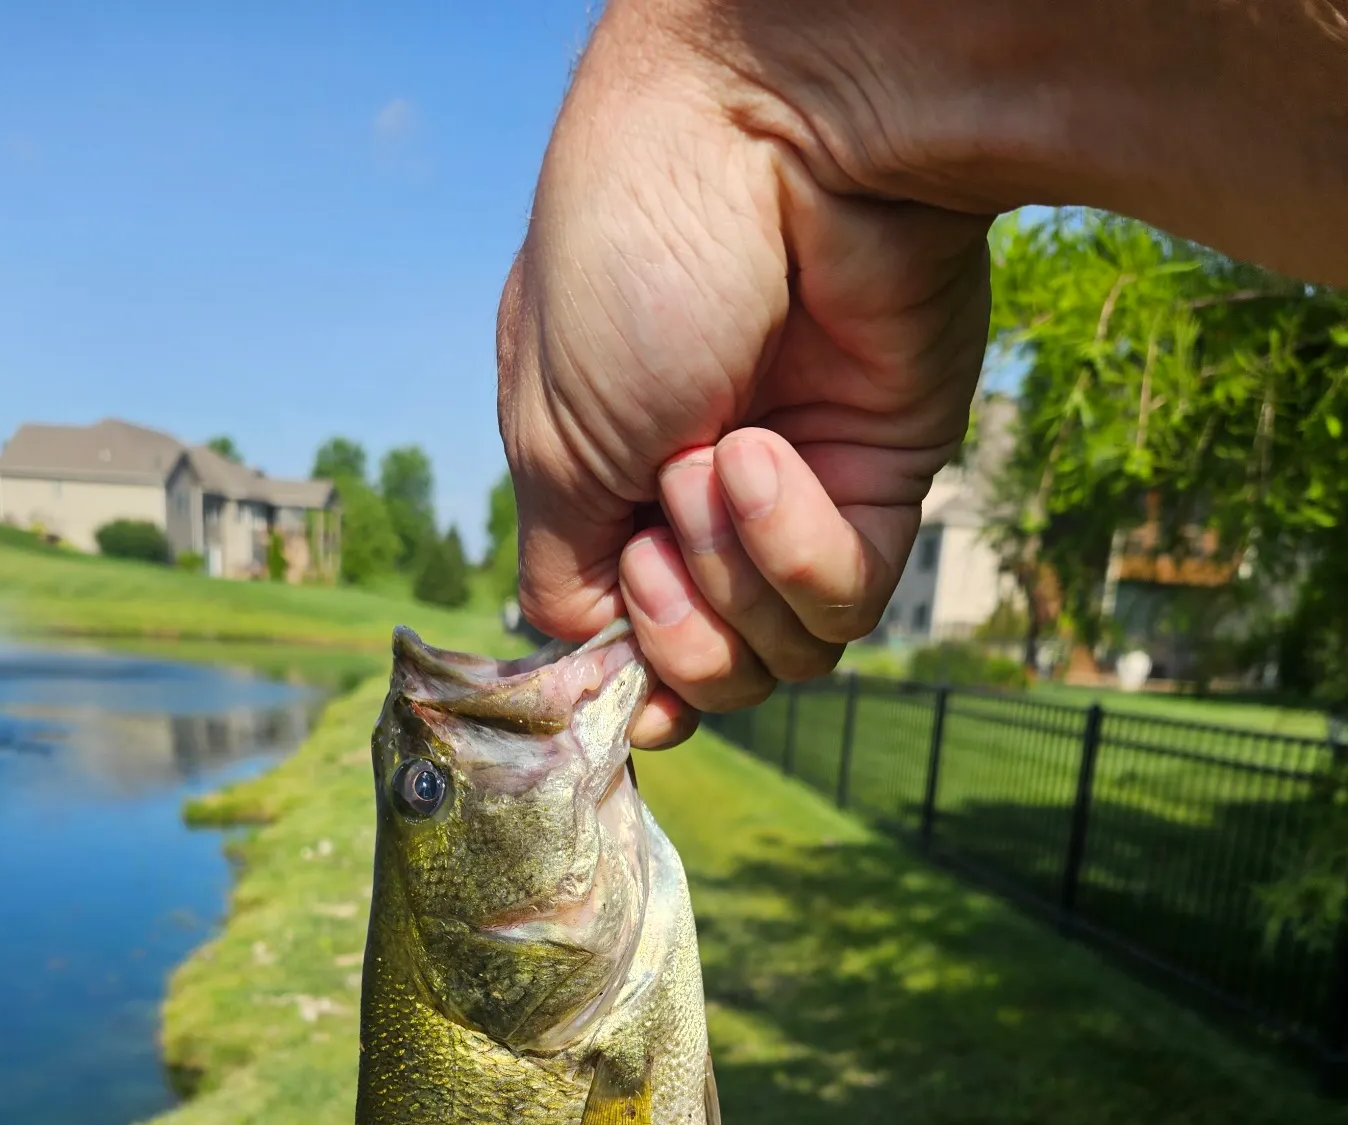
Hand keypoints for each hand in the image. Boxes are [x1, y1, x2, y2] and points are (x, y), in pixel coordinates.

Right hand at [497, 2, 991, 746]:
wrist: (771, 136)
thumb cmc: (626, 262)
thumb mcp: (548, 439)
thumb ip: (566, 572)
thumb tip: (597, 668)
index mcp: (612, 484)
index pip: (627, 638)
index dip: (627, 674)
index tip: (617, 678)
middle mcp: (704, 502)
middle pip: (707, 668)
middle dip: (674, 627)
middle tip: (658, 531)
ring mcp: (797, 495)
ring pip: (779, 651)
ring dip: (729, 577)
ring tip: (714, 460)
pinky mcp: (885, 480)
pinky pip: (847, 597)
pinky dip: (797, 550)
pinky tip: (766, 457)